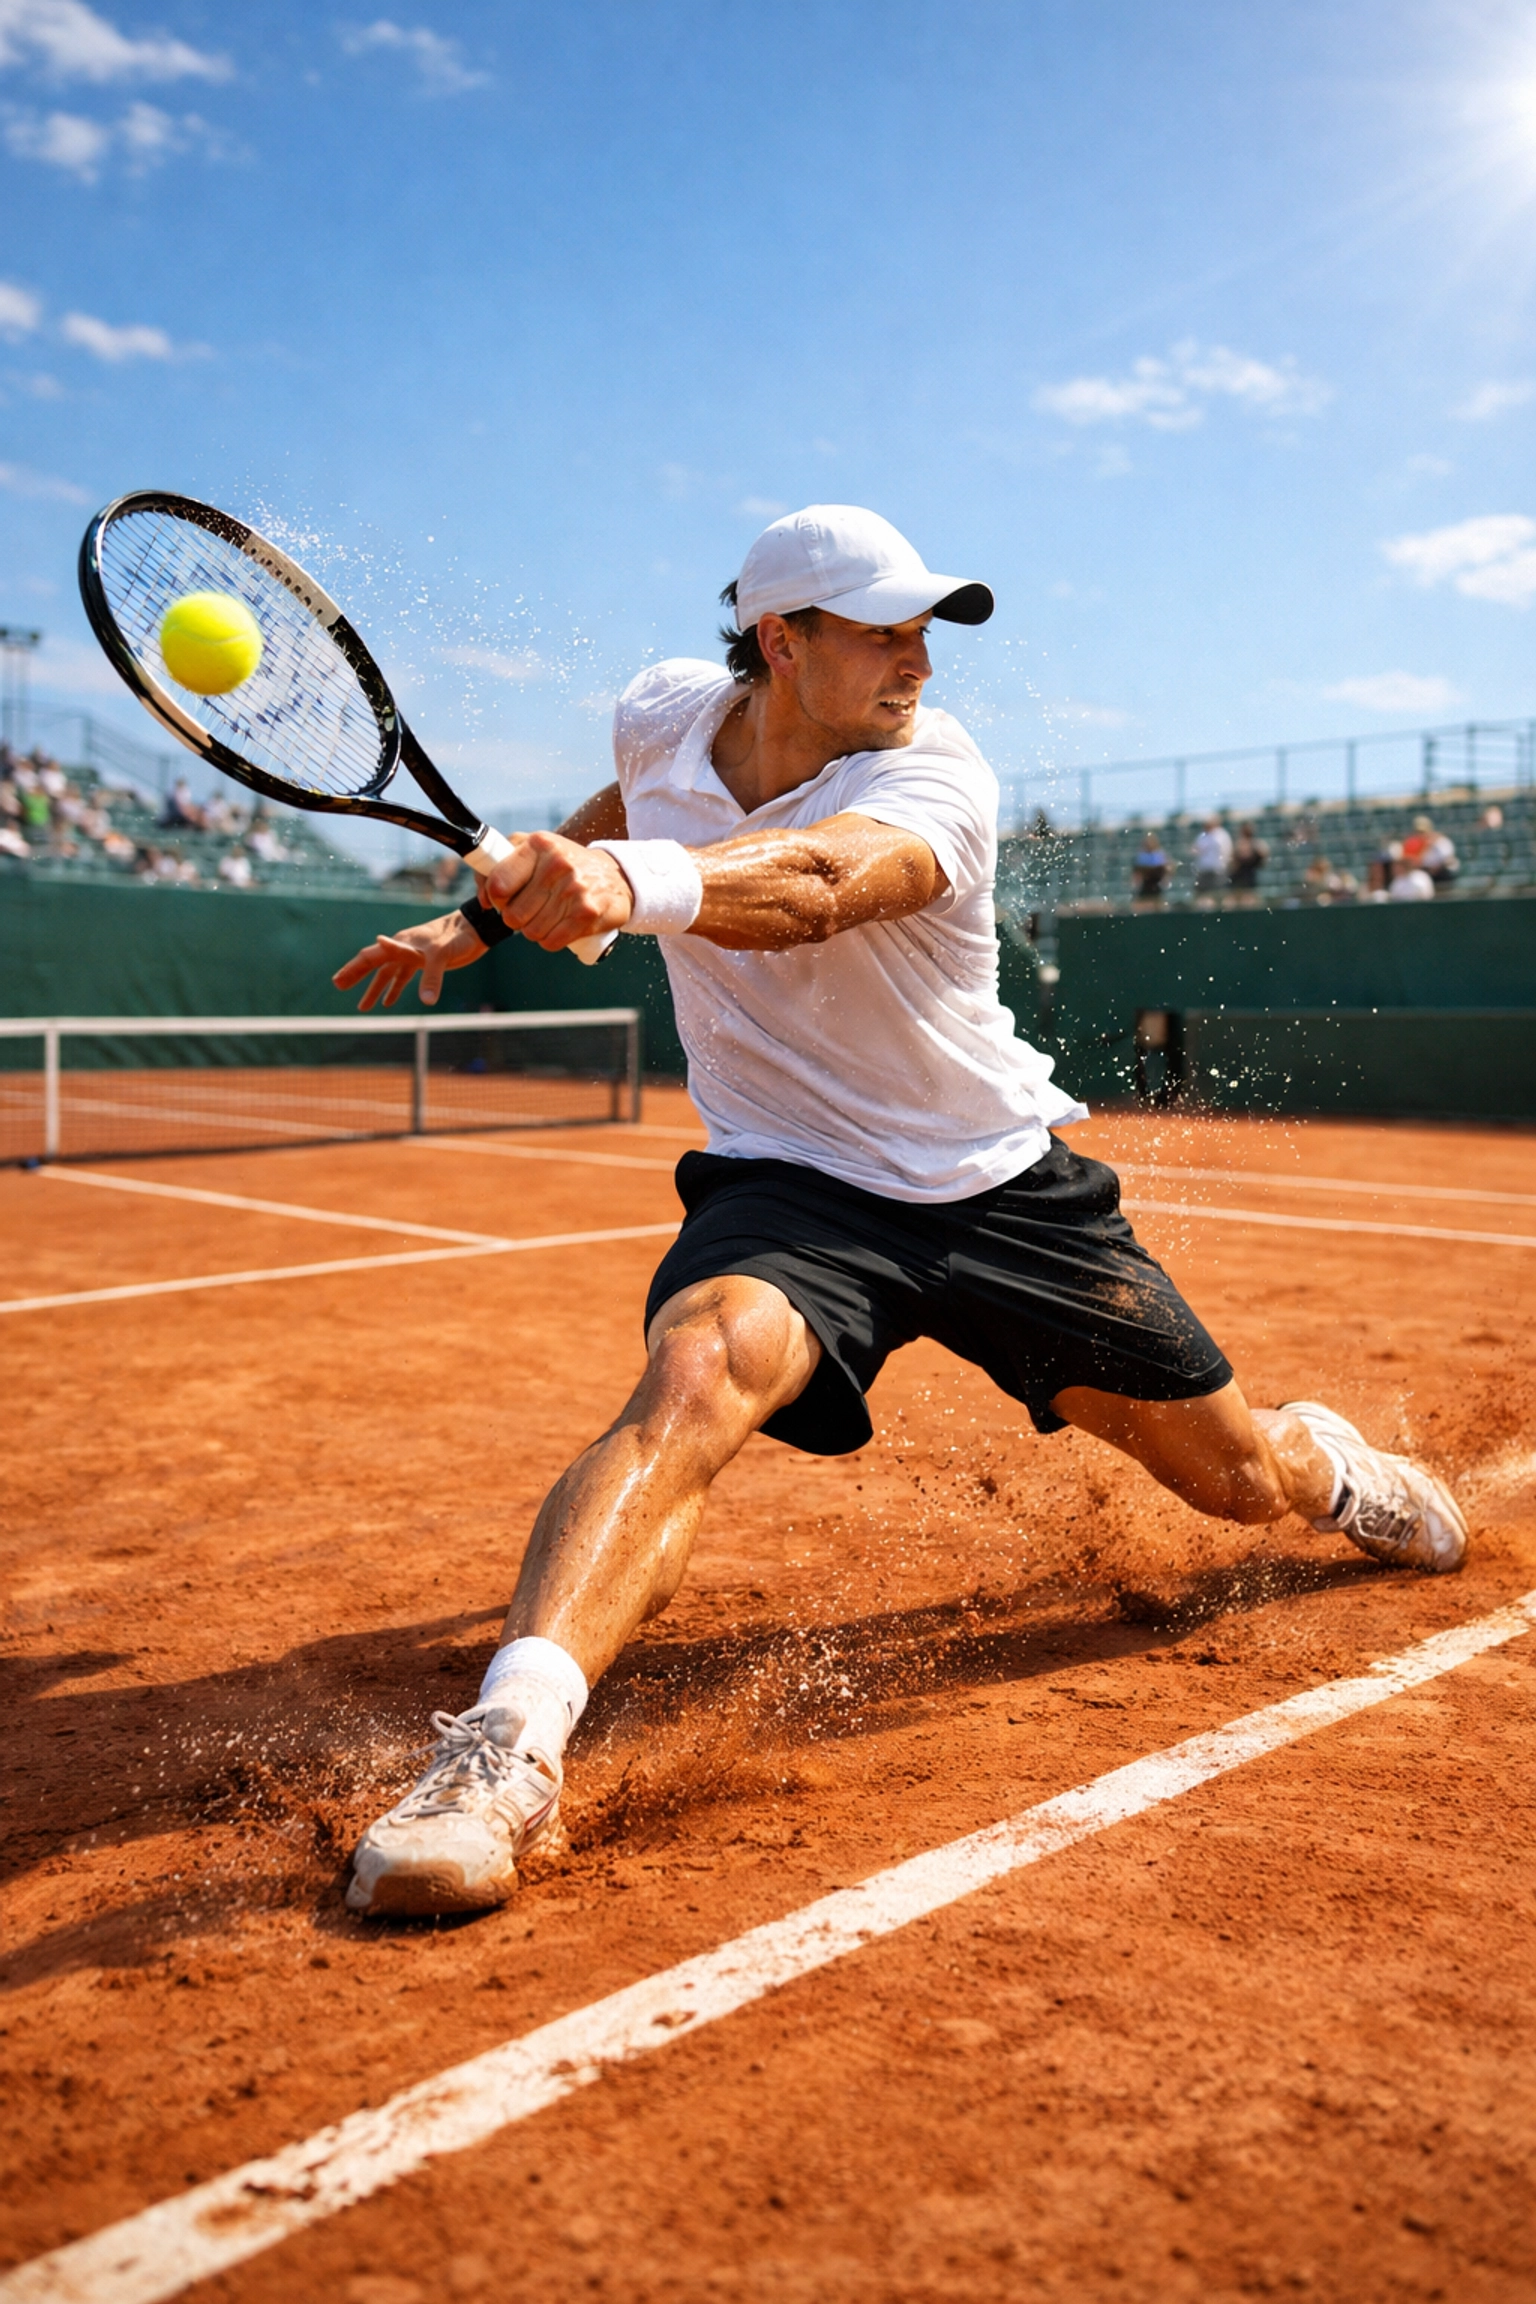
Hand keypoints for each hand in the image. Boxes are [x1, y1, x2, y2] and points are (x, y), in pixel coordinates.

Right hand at [332, 909, 486, 1010]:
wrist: (474, 930)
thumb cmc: (457, 937)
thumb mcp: (442, 957)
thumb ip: (431, 977)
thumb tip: (424, 1001)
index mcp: (401, 943)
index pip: (371, 957)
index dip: (354, 970)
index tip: (338, 982)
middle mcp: (402, 948)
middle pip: (374, 964)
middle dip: (356, 976)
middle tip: (338, 986)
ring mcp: (412, 955)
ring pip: (387, 974)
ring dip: (375, 989)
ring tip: (363, 1008)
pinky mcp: (424, 962)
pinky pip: (403, 977)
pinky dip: (395, 989)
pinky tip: (388, 1003)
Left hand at [481, 830, 632, 950]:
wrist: (615, 876)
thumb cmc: (564, 865)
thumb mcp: (533, 851)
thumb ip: (497, 865)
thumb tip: (482, 899)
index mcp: (539, 844)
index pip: (498, 884)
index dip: (497, 899)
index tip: (506, 898)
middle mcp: (558, 863)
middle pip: (513, 915)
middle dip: (517, 919)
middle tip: (531, 910)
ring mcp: (574, 889)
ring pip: (531, 932)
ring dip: (535, 930)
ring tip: (548, 916)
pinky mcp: (587, 913)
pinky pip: (551, 942)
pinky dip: (551, 940)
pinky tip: (559, 927)